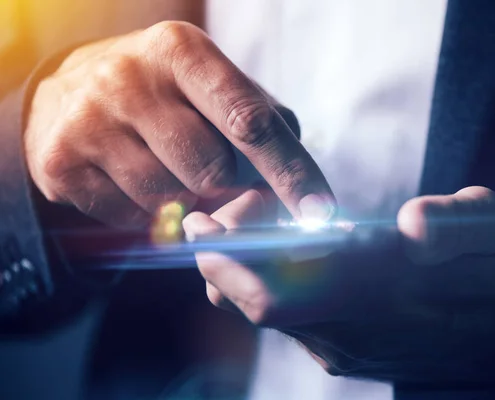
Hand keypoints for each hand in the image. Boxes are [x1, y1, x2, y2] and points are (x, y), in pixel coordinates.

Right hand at [24, 21, 333, 228]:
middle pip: (213, 172)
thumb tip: (302, 198)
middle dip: (225, 185)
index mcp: (182, 51)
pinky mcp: (61, 163)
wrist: (72, 90)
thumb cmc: (167, 95)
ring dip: (184, 198)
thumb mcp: (214, 86)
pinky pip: (131, 219)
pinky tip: (133, 180)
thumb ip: (264, 128)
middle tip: (211, 169)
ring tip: (166, 165)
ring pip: (171, 200)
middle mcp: (130, 78)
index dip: (290, 172)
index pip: (248, 121)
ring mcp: (89, 121)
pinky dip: (147, 212)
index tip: (320, 212)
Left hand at [183, 186, 494, 386]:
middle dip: (219, 263)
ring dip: (237, 273)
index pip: (284, 292)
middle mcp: (353, 331)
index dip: (234, 261)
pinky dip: (262, 286)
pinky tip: (272, 254)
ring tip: (243, 226)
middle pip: (258, 307)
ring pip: (266, 317)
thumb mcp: (492, 228)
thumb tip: (414, 225)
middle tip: (209, 219)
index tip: (201, 225)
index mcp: (382, 295)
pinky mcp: (344, 349)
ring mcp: (345, 346)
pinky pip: (285, 322)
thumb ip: (456, 223)